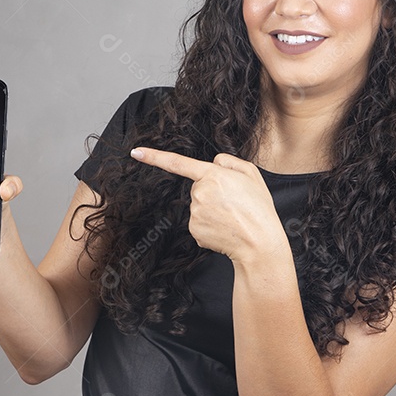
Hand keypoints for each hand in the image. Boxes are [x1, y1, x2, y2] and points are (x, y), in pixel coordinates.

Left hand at [129, 147, 285, 262]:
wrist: (260, 243)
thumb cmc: (259, 209)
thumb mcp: (251, 173)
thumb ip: (229, 161)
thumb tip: (213, 163)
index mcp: (213, 175)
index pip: (178, 162)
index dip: (154, 157)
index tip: (136, 152)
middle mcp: (200, 193)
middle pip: (198, 188)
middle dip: (213, 193)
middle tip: (235, 203)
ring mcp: (195, 213)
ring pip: (198, 206)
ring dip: (213, 210)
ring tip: (233, 217)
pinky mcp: (194, 230)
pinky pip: (199, 223)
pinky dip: (210, 226)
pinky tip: (225, 228)